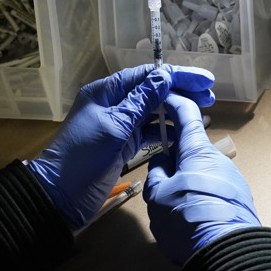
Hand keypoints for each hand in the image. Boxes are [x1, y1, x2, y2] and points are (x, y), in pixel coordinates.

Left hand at [28, 64, 214, 228]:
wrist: (60, 195)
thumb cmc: (83, 157)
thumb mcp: (115, 126)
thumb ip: (141, 101)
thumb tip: (166, 76)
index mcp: (107, 92)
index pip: (147, 75)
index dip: (177, 75)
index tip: (205, 80)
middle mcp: (114, 103)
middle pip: (153, 90)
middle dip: (182, 91)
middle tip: (210, 97)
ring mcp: (120, 123)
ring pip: (155, 110)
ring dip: (178, 109)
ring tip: (204, 111)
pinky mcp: (124, 142)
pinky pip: (151, 130)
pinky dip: (168, 129)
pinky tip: (185, 131)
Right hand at [144, 93, 260, 265]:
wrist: (227, 252)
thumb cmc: (188, 218)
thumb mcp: (159, 195)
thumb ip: (158, 172)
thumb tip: (163, 161)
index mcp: (198, 150)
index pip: (187, 113)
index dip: (174, 102)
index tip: (162, 96)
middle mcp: (218, 159)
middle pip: (192, 146)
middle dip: (173, 150)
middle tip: (155, 161)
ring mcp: (231, 179)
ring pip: (200, 169)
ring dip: (184, 174)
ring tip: (168, 198)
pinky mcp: (237, 199)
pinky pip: (211, 186)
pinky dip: (197, 190)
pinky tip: (187, 211)